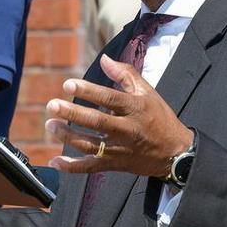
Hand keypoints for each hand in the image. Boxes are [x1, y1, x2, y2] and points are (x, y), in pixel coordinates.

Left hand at [46, 54, 192, 176]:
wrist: (176, 152)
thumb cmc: (159, 117)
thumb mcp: (148, 92)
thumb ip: (125, 74)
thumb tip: (104, 59)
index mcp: (135, 108)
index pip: (109, 98)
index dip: (88, 91)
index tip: (68, 84)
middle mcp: (127, 129)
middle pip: (97, 122)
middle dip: (73, 113)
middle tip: (52, 105)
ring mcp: (120, 150)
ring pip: (90, 145)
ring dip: (68, 136)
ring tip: (51, 125)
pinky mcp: (115, 165)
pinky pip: (91, 168)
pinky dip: (72, 167)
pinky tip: (54, 161)